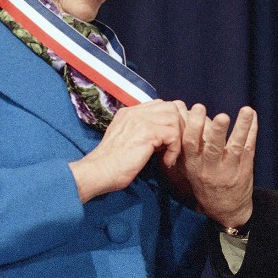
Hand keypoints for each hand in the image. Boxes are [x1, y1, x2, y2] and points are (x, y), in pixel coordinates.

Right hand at [68, 99, 185, 201]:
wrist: (98, 172)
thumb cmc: (112, 164)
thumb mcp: (126, 140)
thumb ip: (141, 132)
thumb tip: (163, 134)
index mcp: (129, 112)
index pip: (160, 105)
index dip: (171, 121)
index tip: (170, 141)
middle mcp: (135, 112)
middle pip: (171, 107)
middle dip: (179, 127)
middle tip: (175, 147)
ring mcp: (140, 120)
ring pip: (175, 119)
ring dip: (177, 139)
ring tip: (170, 155)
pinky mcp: (146, 131)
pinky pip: (173, 135)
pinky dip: (174, 150)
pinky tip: (166, 162)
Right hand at [180, 103, 257, 228]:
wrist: (224, 209)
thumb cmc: (203, 182)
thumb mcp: (188, 168)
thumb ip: (186, 145)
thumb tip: (182, 114)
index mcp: (193, 164)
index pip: (191, 144)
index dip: (194, 126)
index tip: (197, 107)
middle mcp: (210, 167)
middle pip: (213, 147)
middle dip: (217, 131)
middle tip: (221, 117)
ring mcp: (229, 169)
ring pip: (236, 146)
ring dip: (242, 127)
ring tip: (246, 111)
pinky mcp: (244, 169)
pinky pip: (249, 147)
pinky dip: (251, 131)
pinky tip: (253, 117)